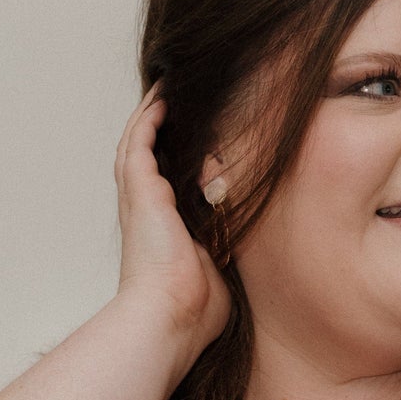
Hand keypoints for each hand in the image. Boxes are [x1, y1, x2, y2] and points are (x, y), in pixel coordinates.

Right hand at [112, 82, 231, 372]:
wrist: (171, 315)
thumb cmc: (197, 309)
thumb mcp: (224, 268)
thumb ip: (234, 248)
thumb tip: (262, 239)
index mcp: (166, 227)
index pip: (172, 179)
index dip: (184, 155)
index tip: (207, 136)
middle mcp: (147, 208)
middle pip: (152, 152)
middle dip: (166, 125)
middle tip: (185, 98)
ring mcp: (139, 196)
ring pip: (142, 138)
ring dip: (155, 110)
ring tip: (172, 84)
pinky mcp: (138, 187)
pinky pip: (140, 137)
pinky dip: (151, 113)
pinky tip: (166, 94)